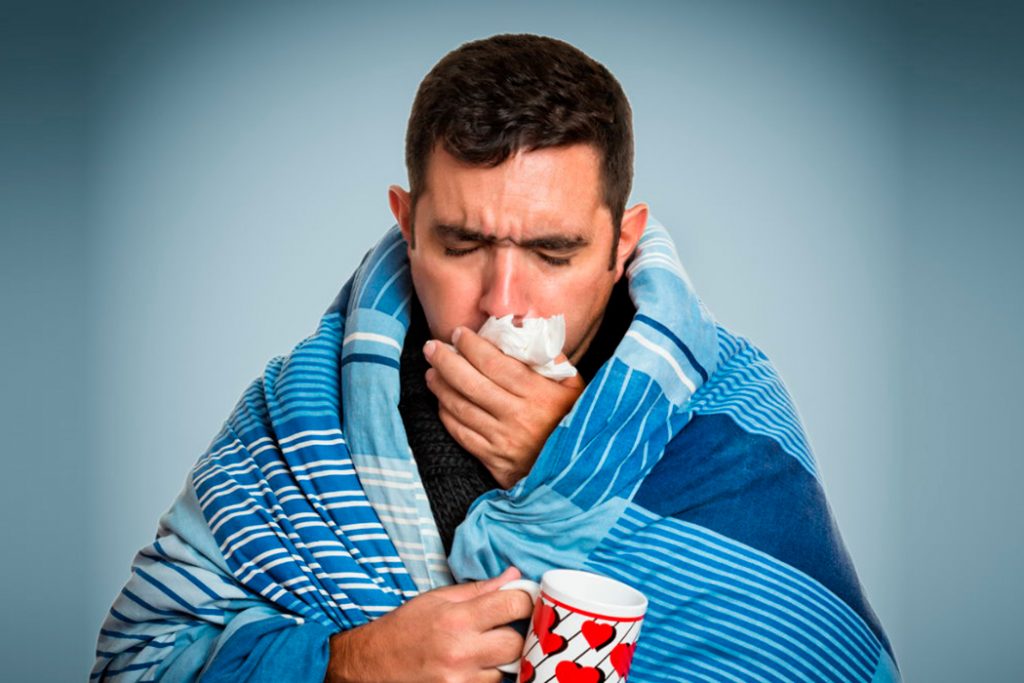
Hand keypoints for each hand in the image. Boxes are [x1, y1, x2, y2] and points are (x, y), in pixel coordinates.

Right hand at [324, 567, 531, 682]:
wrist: (373, 663)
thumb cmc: (404, 627)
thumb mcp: (437, 598)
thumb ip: (479, 590)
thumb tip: (513, 576)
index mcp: (457, 619)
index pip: (512, 606)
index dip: (524, 600)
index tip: (523, 599)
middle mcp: (461, 651)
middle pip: (516, 643)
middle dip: (517, 632)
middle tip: (506, 625)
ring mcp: (461, 679)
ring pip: (507, 669)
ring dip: (503, 657)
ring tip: (486, 646)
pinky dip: (490, 674)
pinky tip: (477, 663)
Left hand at [422, 326, 585, 487]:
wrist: (580, 470)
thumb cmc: (575, 419)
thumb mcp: (574, 385)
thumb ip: (551, 356)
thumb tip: (524, 329)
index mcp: (538, 394)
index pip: (494, 364)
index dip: (471, 346)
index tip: (458, 333)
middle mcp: (518, 417)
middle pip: (470, 384)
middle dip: (446, 361)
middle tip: (431, 347)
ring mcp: (504, 442)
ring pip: (461, 409)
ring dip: (441, 387)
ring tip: (432, 371)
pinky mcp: (495, 462)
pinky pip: (462, 435)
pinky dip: (447, 415)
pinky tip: (442, 401)